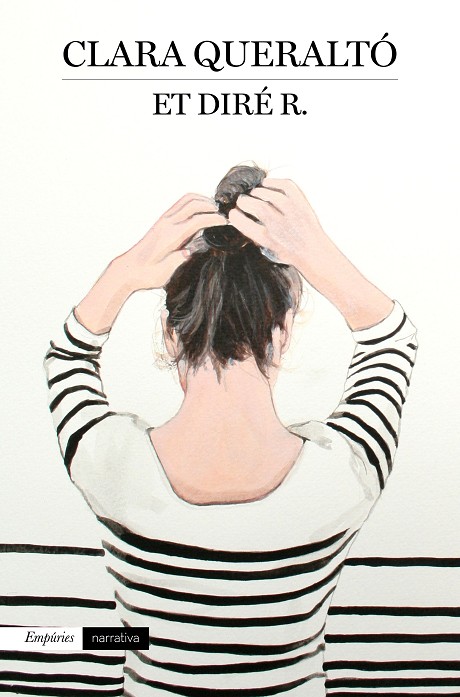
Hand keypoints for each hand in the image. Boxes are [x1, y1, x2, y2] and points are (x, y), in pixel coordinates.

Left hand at [75, 194, 224, 333]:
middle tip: (224, 215)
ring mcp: (164, 220)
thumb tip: (193, 250)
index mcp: (170, 236)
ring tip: (214, 211)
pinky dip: (194, 203)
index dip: (215, 219)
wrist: (127, 270)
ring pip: (187, 200)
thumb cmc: (146, 274)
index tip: (227, 223)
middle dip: (211, 207)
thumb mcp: (165, 272)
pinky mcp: (162, 221)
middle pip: (194, 203)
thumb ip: (179, 259)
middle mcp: (167, 223)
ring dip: (202, 201)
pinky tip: (201, 212)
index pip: (198, 220)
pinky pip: (180, 204)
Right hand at [228, 178, 323, 268]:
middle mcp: (281, 226)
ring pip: (269, 195)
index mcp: (270, 240)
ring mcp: (293, 213)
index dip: (235, 216)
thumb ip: (257, 235)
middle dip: (244, 202)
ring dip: (257, 192)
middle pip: (257, 207)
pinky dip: (274, 182)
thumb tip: (243, 218)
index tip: (232, 213)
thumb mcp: (269, 250)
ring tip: (254, 194)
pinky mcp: (302, 204)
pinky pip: (286, 186)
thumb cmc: (291, 252)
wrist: (314, 252)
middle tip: (242, 201)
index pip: (246, 225)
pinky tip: (266, 184)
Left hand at [229, 178, 392, 329]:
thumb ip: (292, 201)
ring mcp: (280, 227)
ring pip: (258, 204)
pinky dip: (240, 219)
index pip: (285, 185)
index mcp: (302, 206)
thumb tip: (266, 190)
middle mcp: (292, 214)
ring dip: (247, 201)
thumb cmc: (310, 239)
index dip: (271, 182)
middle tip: (247, 196)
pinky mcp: (268, 241)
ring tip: (242, 203)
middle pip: (268, 194)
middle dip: (255, 193)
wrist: (315, 260)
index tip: (263, 183)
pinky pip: (248, 225)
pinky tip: (237, 216)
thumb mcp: (306, 214)